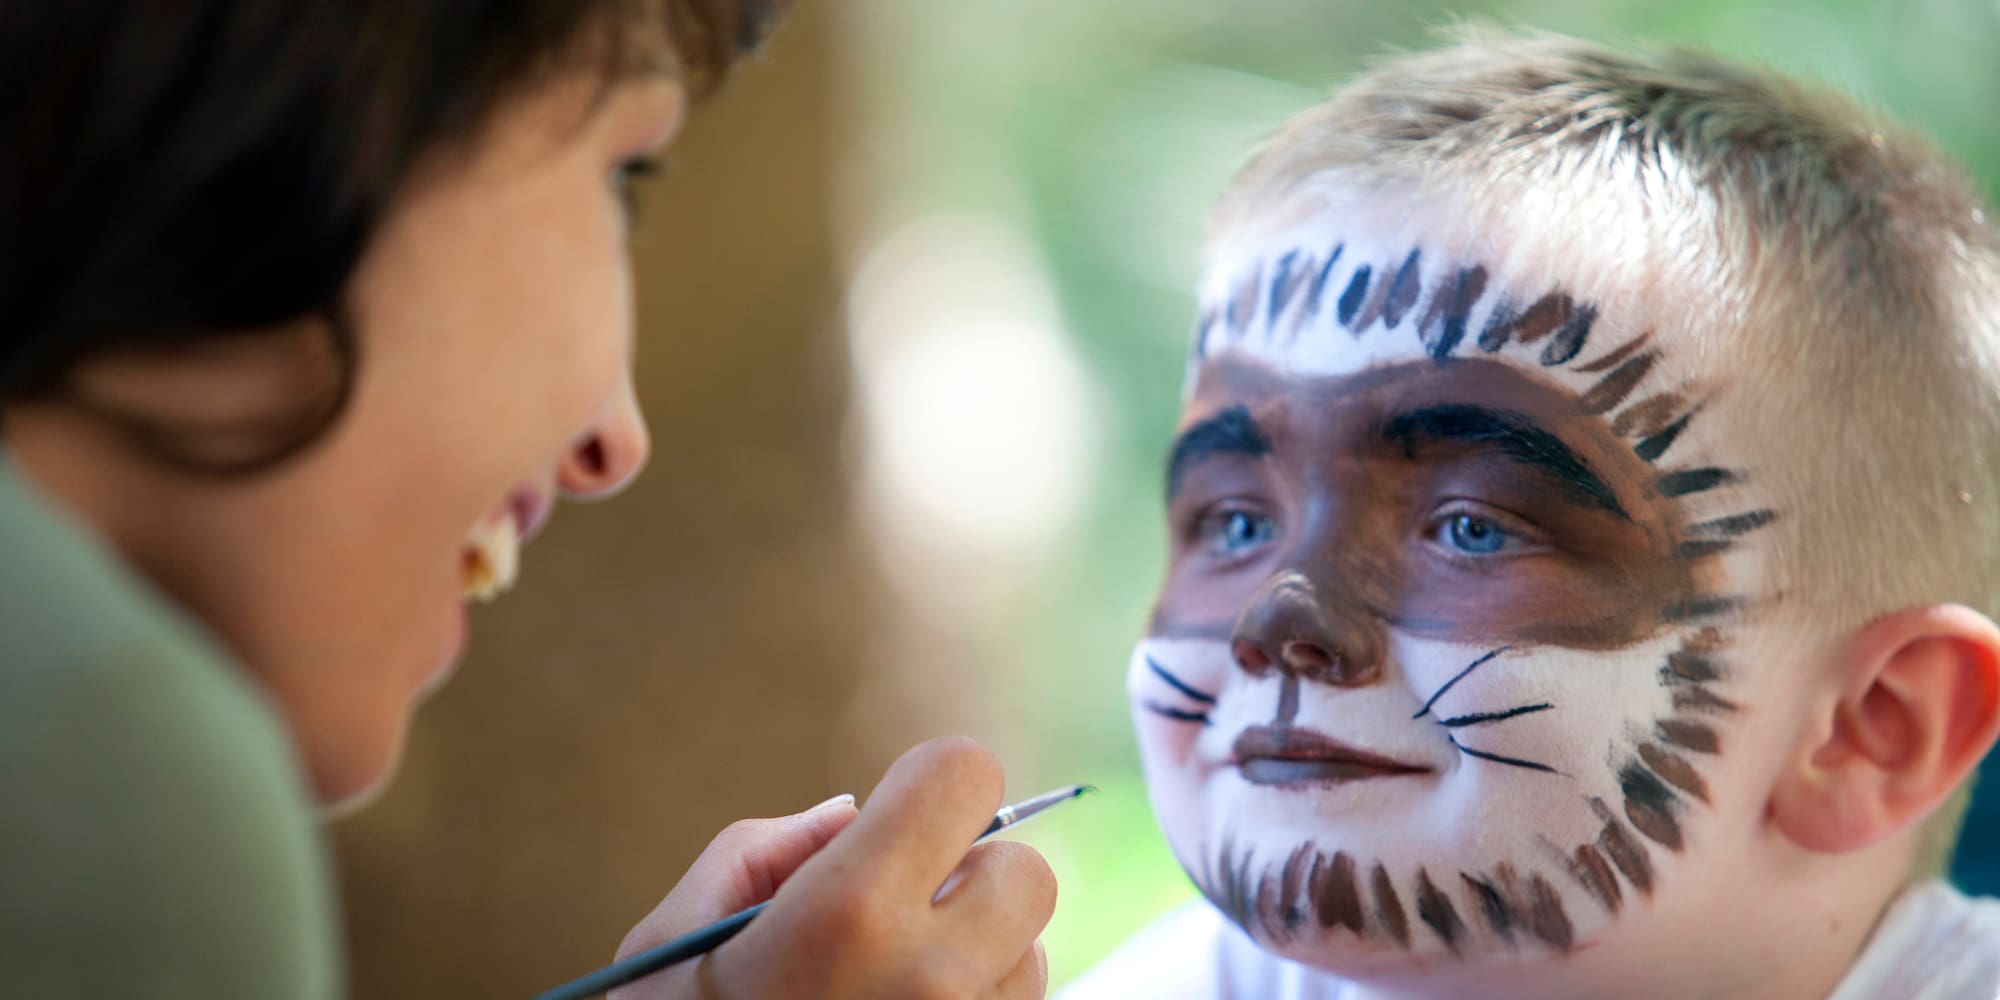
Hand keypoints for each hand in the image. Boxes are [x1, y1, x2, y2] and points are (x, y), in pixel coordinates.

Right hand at [611, 737, 1057, 998]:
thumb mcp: (674, 945)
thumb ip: (764, 855)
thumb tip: (851, 816)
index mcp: (850, 911)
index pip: (965, 773)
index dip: (929, 786)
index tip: (898, 820)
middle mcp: (931, 978)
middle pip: (1024, 870)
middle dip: (966, 880)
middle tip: (896, 917)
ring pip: (1032, 956)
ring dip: (980, 961)